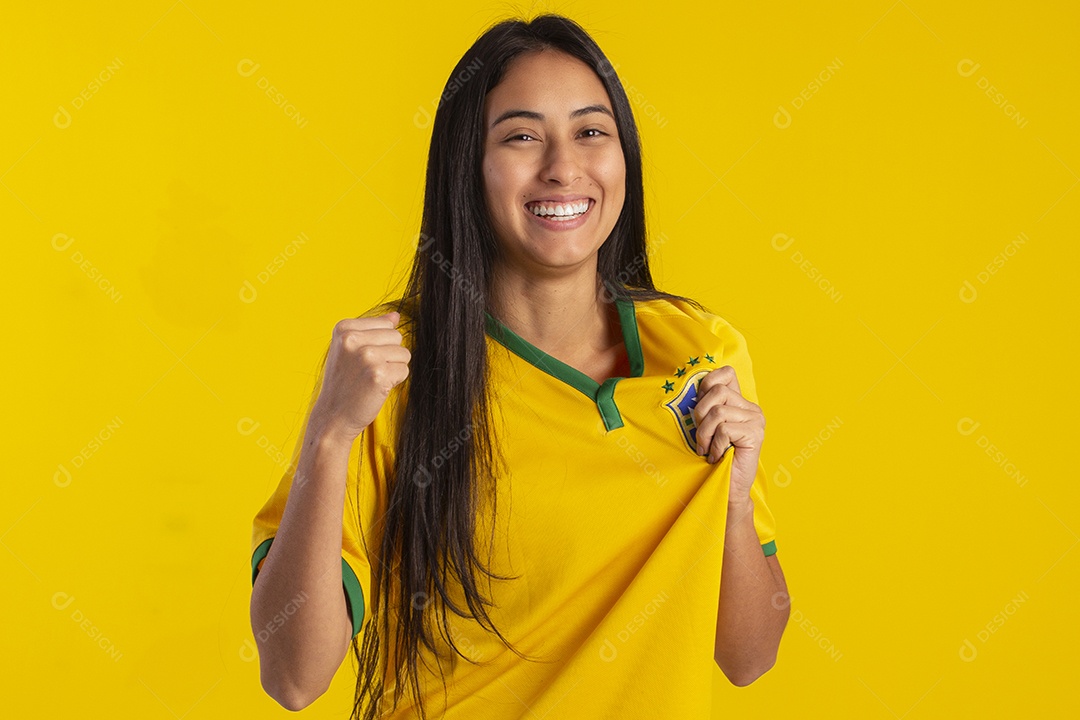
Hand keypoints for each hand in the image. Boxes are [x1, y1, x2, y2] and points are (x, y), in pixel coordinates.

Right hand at [309, 312, 410, 443]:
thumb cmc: (344, 382)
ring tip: (371, 379)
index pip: (386, 324)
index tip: (361, 359)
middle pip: (397, 337)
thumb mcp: (350, 349)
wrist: (333, 415)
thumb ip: (372, 330)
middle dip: (389, 355)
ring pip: (404, 353)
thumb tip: (395, 316)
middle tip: (367, 371)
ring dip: (393, 368)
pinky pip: (404, 370)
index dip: (380, 344)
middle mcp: (353, 339)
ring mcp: (366, 356)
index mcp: (344, 328)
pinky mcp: (378, 374)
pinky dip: (395, 381)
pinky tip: (376, 387)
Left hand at [691, 365, 764, 501]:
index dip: (706, 385)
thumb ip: (706, 406)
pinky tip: (718, 457)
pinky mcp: (755, 434)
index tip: (700, 410)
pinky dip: (714, 446)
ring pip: (717, 412)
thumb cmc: (714, 457)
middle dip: (700, 415)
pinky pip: (724, 430)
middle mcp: (752, 408)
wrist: (727, 488)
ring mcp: (756, 420)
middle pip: (717, 392)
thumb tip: (693, 390)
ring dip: (705, 434)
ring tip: (708, 449)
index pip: (725, 373)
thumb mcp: (706, 427)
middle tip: (702, 437)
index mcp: (741, 402)